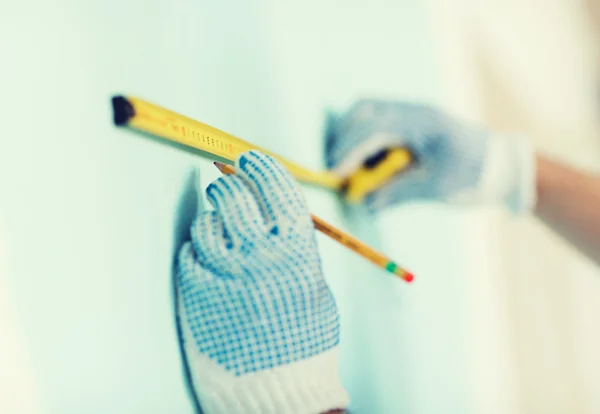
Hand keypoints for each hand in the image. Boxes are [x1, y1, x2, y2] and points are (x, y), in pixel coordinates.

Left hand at [176, 151, 348, 413]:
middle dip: (228, 183)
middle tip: (225, 183)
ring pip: (208, 222)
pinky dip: (197, 249)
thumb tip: (270, 203)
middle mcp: (262, 255)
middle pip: (236, 196)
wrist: (277, 387)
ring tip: (219, 226)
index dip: (262, 167)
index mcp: (298, 251)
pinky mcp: (199, 291)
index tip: (250, 158)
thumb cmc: (302, 337)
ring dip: (211, 216)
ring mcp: (227, 272)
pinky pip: (191, 253)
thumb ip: (294, 245)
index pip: (277, 188)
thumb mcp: (314, 285)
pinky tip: (209, 259)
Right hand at [326, 100, 535, 212]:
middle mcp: (414, 110)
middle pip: (363, 111)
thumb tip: (365, 203)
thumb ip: (397, 193)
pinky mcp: (412, 122)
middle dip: (343, 139)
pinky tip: (367, 164)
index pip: (372, 129)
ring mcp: (413, 113)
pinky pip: (378, 123)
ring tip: (349, 168)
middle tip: (335, 169)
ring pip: (368, 113)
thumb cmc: (474, 175)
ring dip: (352, 137)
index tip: (334, 175)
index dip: (348, 151)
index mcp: (422, 122)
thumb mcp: (436, 188)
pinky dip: (365, 141)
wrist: (503, 165)